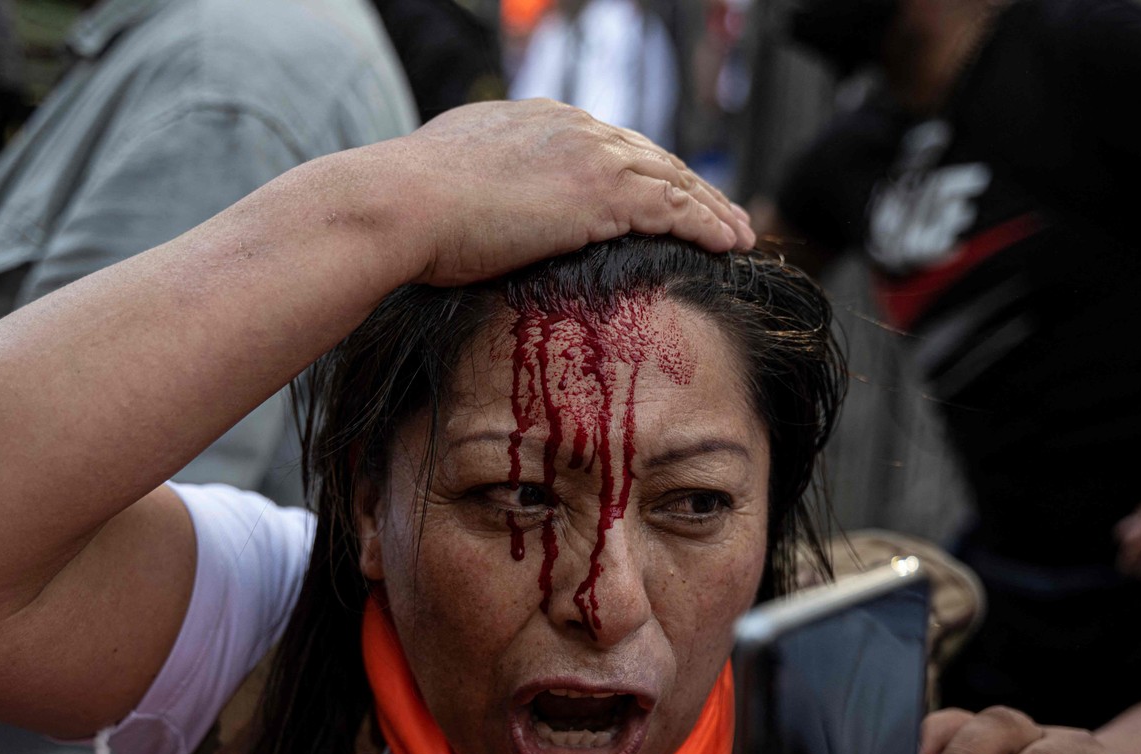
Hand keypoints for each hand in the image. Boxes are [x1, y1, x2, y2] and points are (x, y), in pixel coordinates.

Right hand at [381, 99, 754, 287]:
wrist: (400, 204)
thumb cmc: (407, 207)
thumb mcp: (448, 180)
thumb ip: (480, 184)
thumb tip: (474, 209)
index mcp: (539, 121)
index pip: (609, 144)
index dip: (644, 169)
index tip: (665, 191)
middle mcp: (573, 127)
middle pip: (651, 156)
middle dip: (691, 185)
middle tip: (721, 212)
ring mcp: (592, 157)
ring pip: (675, 181)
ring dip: (714, 208)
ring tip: (740, 234)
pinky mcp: (604, 194)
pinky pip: (676, 209)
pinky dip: (709, 225)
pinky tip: (731, 244)